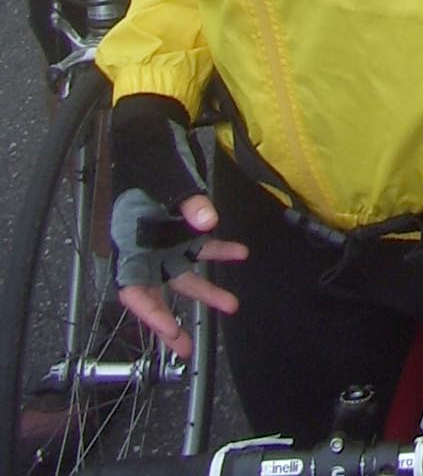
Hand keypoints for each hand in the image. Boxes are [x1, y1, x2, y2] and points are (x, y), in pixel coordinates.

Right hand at [109, 96, 246, 357]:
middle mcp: (144, 244)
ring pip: (182, 273)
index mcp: (129, 239)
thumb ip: (186, 202)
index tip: (166, 331)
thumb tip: (207, 222)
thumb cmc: (150, 153)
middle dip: (172, 320)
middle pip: (156, 291)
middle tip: (187, 349)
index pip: (132, 287)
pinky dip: (219, 251)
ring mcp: (162, 236)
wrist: (149, 126)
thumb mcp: (167, 176)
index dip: (147, 312)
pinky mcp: (179, 223)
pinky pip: (198, 245)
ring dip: (205, 289)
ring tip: (232, 307)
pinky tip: (241, 254)